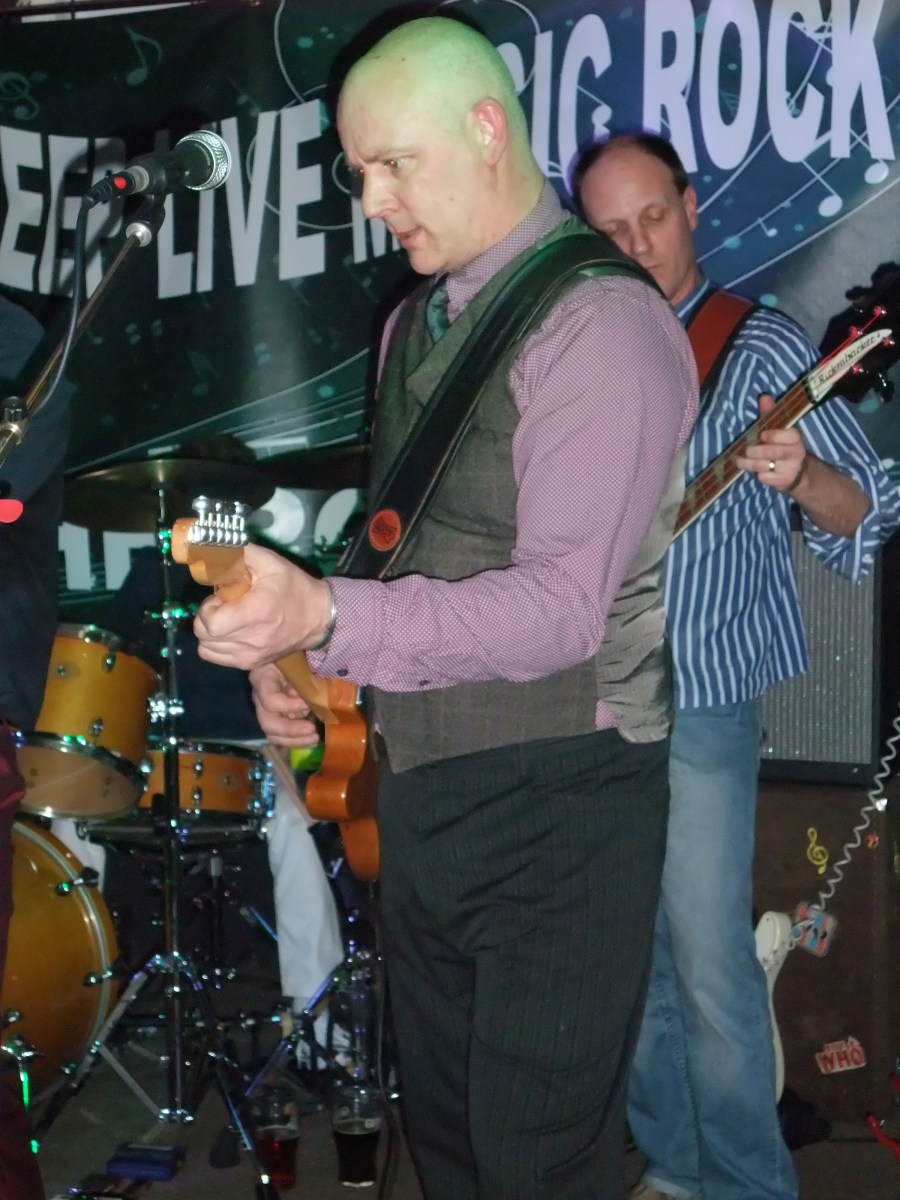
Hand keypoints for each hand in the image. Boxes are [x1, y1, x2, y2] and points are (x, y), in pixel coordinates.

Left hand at [193, 542, 332, 670]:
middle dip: (207, 618)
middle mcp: (252, 640)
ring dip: (210, 633)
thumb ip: (239, 553)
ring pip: (206, 649)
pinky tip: (229, 633)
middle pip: (205, 637)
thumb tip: (213, 550)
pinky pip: (216, 659)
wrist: (318, 618)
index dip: (207, 608)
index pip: (211, 623)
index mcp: (256, 613)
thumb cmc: (293, 587)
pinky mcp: (252, 664)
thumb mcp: (270, 562)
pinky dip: (216, 646)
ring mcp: (251, 656)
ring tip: (227, 620)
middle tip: (224, 607)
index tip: (221, 598)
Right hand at [250, 663, 320, 746]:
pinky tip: (311, 739)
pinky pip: (281, 735)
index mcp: (263, 677)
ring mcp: (266, 709)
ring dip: (294, 740)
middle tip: (311, 729)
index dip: (287, 706)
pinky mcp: (275, 717)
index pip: (269, 699)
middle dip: (290, 729)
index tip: (306, 704)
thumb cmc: (292, 654)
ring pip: (272, 733)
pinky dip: (296, 740)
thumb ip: (304, 674)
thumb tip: (315, 696)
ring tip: (314, 739)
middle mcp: (260, 696)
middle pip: (267, 721)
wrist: (289, 655)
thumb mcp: (297, 657)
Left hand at [733, 393, 808, 492]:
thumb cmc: (782, 446)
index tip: (762, 435)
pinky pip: (766, 478)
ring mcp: (791, 469)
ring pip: (766, 466)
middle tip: (746, 450)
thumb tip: (763, 396)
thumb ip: (770, 415)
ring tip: (738, 460)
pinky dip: (758, 475)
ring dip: (749, 464)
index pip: (789, 435)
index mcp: (796, 438)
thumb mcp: (779, 430)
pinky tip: (753, 472)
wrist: (796, 473)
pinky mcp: (784, 482)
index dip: (775, 435)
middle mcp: (796, 453)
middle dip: (756, 451)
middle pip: (773, 451)